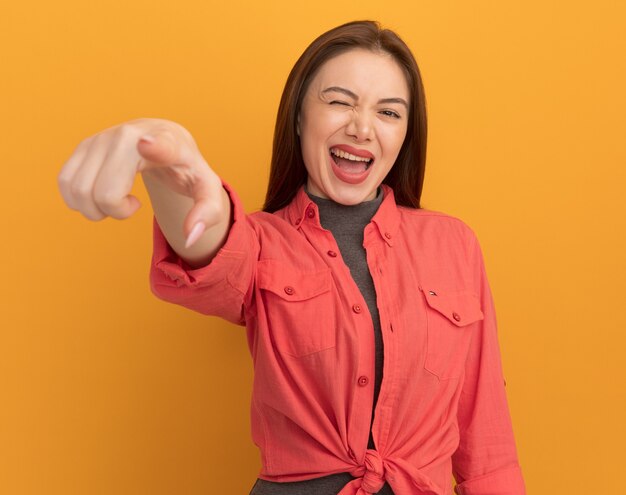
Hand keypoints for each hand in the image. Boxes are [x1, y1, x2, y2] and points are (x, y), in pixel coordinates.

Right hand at [58, 118, 224, 245]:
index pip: (160, 145)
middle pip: (105, 193)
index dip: (153, 146)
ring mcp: (103, 137)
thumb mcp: (206, 189)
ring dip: (94, 209)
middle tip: (133, 205)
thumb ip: (208, 213)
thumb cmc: (185, 168)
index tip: (146, 144)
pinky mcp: (84, 144)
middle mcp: (131, 135)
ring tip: (118, 198)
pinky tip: (99, 193)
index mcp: (168, 144)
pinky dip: (78, 200)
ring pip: (78, 190)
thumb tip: (190, 239)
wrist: (165, 139)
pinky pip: (65, 182)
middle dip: (115, 212)